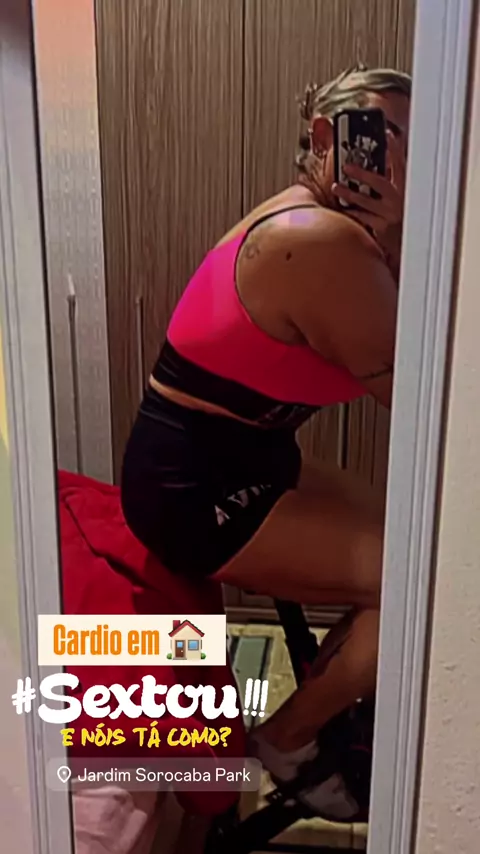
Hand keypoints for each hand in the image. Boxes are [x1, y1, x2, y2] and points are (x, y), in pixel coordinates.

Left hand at [332, 131, 405, 277]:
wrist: (408, 244)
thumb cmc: (402, 217)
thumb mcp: (401, 197)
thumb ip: (390, 182)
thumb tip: (375, 165)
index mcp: (406, 188)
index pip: (401, 164)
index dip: (395, 148)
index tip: (387, 134)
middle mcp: (400, 200)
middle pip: (380, 182)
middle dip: (363, 173)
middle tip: (347, 166)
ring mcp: (391, 214)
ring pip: (367, 201)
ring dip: (350, 193)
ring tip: (336, 186)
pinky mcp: (382, 228)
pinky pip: (363, 218)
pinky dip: (352, 212)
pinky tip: (341, 208)